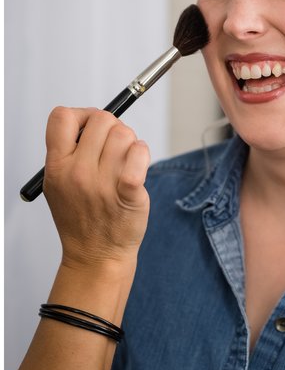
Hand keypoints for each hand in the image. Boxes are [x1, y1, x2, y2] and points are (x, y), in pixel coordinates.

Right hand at [42, 107, 150, 270]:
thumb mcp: (59, 183)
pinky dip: (143, 152)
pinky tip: (139, 164)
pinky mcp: (128, 193)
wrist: (96, 255)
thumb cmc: (82, 216)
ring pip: (124, 134)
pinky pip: (139, 154)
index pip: (62, 117)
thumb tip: (92, 120)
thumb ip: (69, 151)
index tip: (91, 128)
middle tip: (115, 148)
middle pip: (101, 119)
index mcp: (56, 166)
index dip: (81, 115)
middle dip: (114, 127)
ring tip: (126, 161)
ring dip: (131, 142)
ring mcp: (101, 183)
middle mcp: (76, 172)